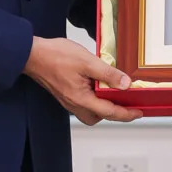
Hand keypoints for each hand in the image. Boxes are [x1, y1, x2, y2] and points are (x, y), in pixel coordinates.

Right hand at [24, 38, 141, 125]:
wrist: (32, 54)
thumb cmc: (55, 56)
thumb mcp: (87, 61)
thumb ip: (107, 73)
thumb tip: (125, 84)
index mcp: (80, 99)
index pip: (109, 112)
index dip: (126, 114)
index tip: (138, 112)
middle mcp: (74, 103)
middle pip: (99, 117)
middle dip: (114, 114)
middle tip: (128, 105)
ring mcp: (68, 100)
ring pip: (90, 112)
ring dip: (103, 107)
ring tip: (114, 95)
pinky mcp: (65, 94)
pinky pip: (83, 103)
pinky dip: (94, 100)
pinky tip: (97, 86)